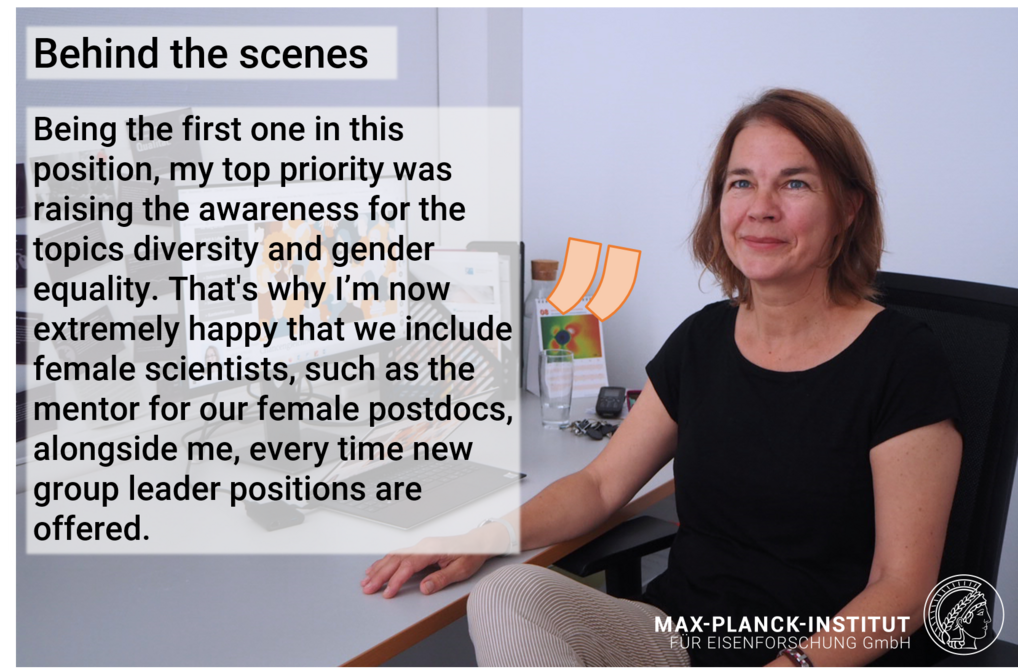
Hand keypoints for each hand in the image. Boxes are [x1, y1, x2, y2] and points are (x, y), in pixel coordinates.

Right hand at [361, 525, 509, 597]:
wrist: (478, 543)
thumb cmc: (471, 555)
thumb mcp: (461, 570)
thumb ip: (441, 579)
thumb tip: (423, 587)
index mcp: (431, 550)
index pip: (408, 566)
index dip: (396, 580)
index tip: (387, 593)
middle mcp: (423, 546)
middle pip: (396, 561)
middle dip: (380, 575)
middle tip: (367, 588)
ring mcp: (420, 546)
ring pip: (394, 557)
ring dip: (379, 569)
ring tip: (366, 581)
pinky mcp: (420, 549)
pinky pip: (398, 555)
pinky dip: (385, 562)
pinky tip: (376, 568)